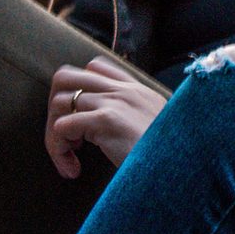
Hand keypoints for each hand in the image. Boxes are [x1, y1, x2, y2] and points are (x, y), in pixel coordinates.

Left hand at [46, 57, 167, 177]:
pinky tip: (74, 166)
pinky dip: (58, 149)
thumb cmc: (166, 154)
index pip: (95, 67)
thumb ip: (138, 115)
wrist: (179, 164)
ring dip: (55, 133)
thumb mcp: (158, 123)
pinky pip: (61, 126)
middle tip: (65, 133)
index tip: (83, 120)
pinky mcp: (106, 121)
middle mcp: (123, 90)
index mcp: (136, 89)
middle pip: (66, 77)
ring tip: (71, 154)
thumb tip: (117, 125)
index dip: (79, 90)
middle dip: (56, 105)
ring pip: (59, 102)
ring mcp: (114, 102)